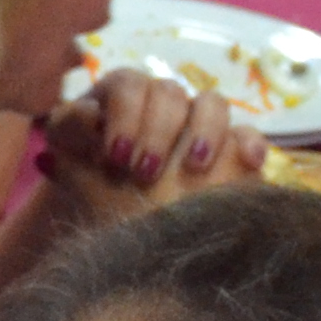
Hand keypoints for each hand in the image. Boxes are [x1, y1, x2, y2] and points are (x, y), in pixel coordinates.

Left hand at [39, 66, 257, 199]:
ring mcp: (200, 128)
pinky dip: (251, 143)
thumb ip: (70, 130)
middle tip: (144, 172)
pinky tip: (248, 161)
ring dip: (203, 130)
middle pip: (169, 92)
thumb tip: (89, 112)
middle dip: (156, 130)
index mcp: (122, 100)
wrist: (132, 237)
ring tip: (193, 166)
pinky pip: (249, 136)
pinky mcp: (234, 154)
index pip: (129, 84)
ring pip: (212, 103)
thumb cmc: (98, 193)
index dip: (123, 115)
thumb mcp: (72, 163)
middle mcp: (162, 107)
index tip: (116, 156)